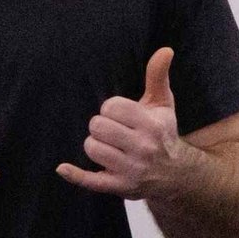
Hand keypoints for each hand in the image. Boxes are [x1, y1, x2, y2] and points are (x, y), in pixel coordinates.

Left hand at [57, 47, 192, 198]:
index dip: (111, 109)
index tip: (121, 116)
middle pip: (98, 127)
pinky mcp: (120, 187)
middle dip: (101, 126)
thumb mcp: (163, 104)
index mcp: (152, 125)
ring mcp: (131, 170)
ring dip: (95, 145)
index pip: (111, 107)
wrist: (176, 174)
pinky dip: (75, 175)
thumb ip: (158, 76)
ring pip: (92, 148)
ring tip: (110, 146)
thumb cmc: (163, 133)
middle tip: (114, 131)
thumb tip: (165, 50)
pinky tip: (62, 168)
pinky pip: (90, 181)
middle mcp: (143, 148)